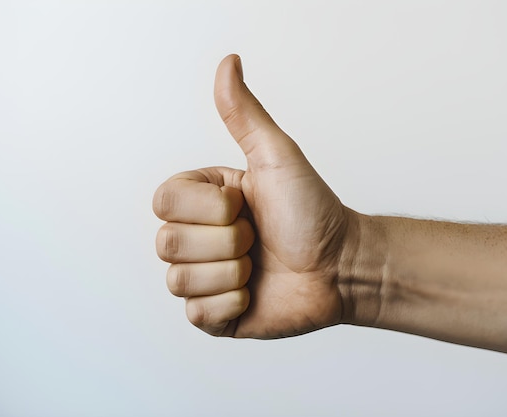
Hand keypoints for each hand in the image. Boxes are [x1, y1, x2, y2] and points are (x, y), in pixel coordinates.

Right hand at [153, 55, 354, 337]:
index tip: (247, 206)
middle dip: (226, 243)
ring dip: (231, 274)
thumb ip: (244, 114)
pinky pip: (196, 314)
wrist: (343, 266)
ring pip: (178, 281)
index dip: (209, 209)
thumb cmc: (313, 211)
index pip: (163, 203)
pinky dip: (231, 304)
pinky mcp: (214, 314)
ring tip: (259, 266)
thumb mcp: (277, 157)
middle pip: (167, 244)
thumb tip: (229, 62)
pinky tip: (255, 293)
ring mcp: (203, 277)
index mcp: (202, 201)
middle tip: (258, 238)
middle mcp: (196, 237)